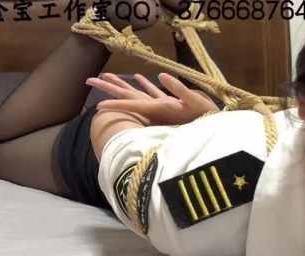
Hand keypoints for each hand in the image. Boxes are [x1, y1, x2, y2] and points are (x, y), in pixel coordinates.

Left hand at [85, 73, 220, 125]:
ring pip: (137, 95)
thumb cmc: (207, 116)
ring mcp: (162, 108)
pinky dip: (145, 86)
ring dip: (122, 86)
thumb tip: (161, 75)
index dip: (115, 105)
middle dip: (109, 89)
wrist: (216, 132)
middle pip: (128, 98)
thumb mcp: (194, 102)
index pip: (132, 104)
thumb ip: (178, 89)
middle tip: (88, 80)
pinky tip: (137, 78)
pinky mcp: (170, 106)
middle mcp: (156, 109)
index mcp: (159, 108)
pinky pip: (153, 95)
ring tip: (106, 76)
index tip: (97, 105)